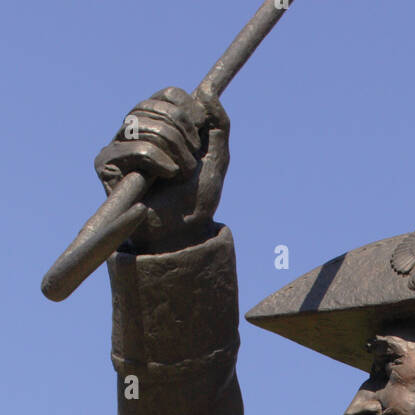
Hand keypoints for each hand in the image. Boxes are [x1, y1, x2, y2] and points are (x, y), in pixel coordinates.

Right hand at [94, 87, 229, 252]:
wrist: (180, 233)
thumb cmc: (194, 200)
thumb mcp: (215, 159)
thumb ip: (217, 124)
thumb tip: (208, 91)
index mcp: (158, 122)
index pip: (169, 94)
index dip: (188, 109)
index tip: (200, 132)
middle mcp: (134, 128)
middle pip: (157, 106)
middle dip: (183, 134)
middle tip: (190, 161)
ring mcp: (117, 144)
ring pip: (146, 124)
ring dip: (173, 150)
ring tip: (179, 174)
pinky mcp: (106, 162)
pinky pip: (136, 146)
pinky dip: (159, 161)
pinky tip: (166, 177)